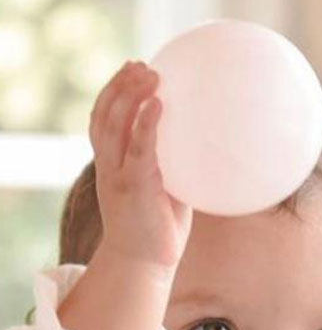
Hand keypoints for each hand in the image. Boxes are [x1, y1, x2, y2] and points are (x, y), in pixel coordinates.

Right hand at [89, 60, 191, 270]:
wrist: (143, 265)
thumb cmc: (159, 232)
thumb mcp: (167, 194)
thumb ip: (176, 169)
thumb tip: (209, 150)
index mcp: (112, 166)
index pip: (103, 121)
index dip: (112, 94)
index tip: (130, 71)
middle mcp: (109, 167)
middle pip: (104, 115)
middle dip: (119, 86)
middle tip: (140, 64)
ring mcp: (118, 176)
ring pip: (113, 125)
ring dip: (129, 95)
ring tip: (149, 73)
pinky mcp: (135, 187)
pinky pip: (139, 149)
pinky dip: (146, 124)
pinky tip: (158, 105)